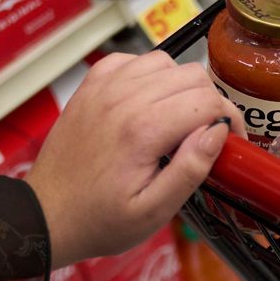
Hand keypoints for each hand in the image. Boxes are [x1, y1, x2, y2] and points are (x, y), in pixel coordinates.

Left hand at [25, 52, 245, 267]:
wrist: (47, 214)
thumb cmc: (101, 219)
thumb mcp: (155, 211)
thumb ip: (190, 169)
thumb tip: (218, 132)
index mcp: (143, 130)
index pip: (208, 100)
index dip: (230, 119)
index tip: (232, 141)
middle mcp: (122, 99)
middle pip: (191, 76)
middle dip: (211, 102)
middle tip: (208, 133)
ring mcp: (103, 88)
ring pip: (165, 62)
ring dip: (181, 86)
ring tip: (180, 118)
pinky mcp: (91, 87)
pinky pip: (132, 61)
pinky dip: (149, 75)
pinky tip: (150, 102)